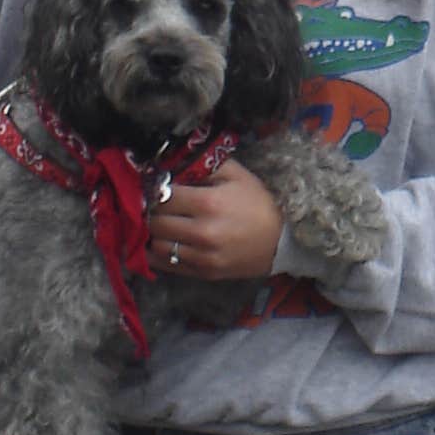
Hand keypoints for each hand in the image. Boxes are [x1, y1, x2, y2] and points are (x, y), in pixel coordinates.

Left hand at [149, 161, 283, 281]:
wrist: (281, 241)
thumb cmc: (258, 204)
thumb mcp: (237, 175)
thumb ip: (205, 165)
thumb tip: (175, 162)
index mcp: (209, 202)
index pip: (162, 195)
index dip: (155, 190)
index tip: (156, 188)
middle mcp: (202, 231)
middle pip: (155, 221)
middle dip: (152, 211)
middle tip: (154, 206)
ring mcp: (202, 256)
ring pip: (156, 245)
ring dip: (153, 234)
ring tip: (160, 224)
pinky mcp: (202, 273)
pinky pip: (166, 265)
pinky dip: (157, 253)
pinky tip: (162, 242)